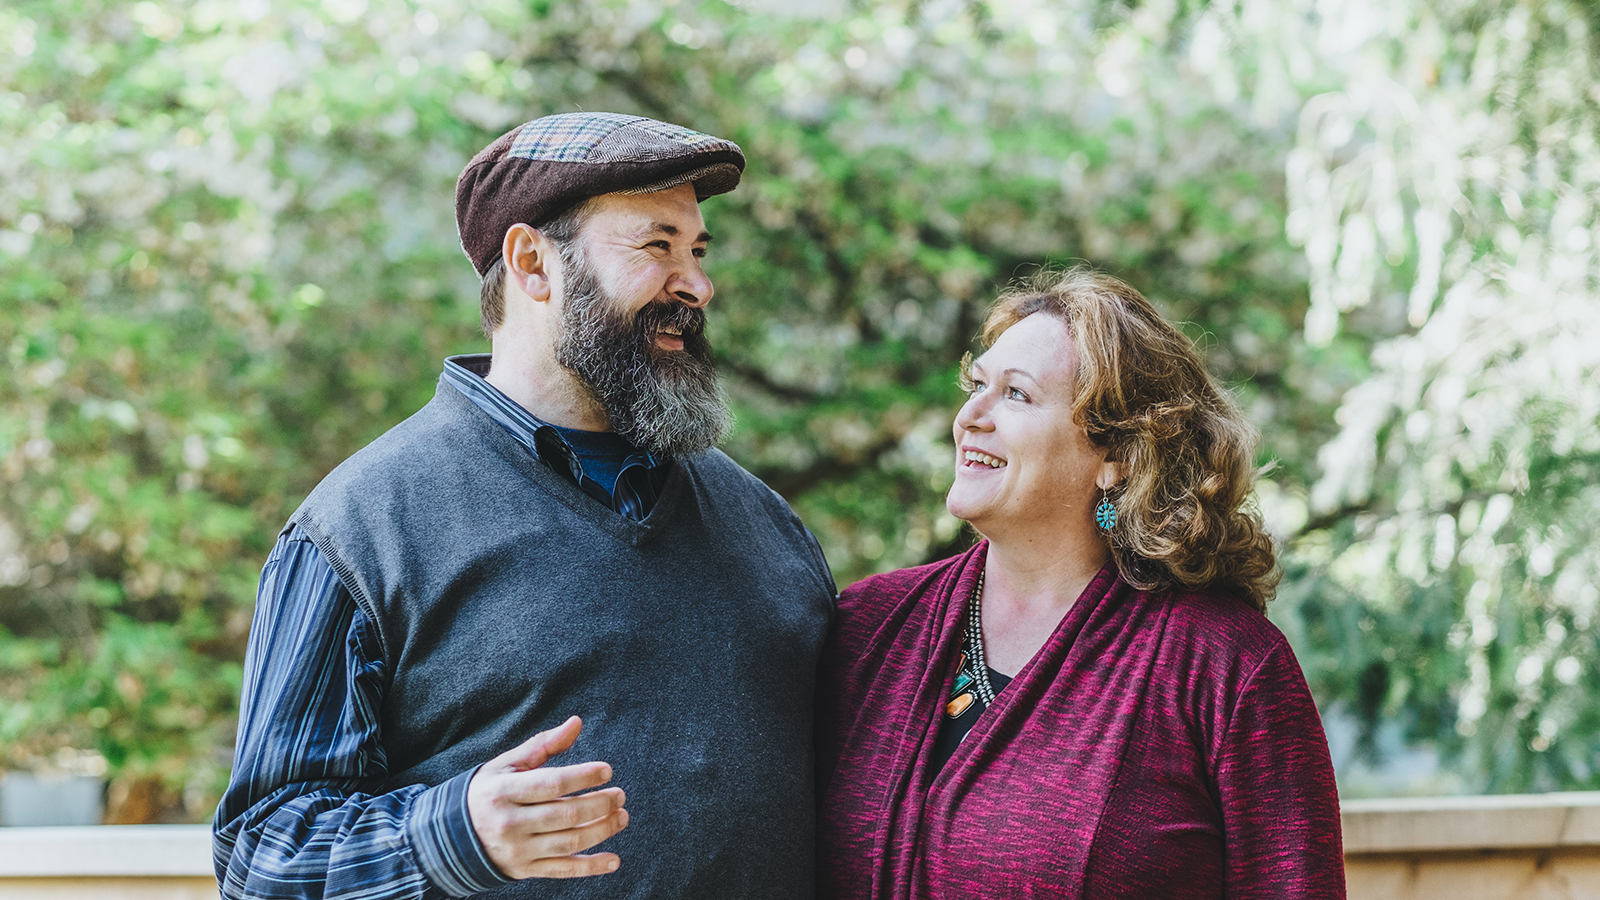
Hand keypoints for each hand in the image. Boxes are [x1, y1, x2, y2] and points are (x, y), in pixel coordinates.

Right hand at [467, 716, 628, 878]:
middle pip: (564, 815)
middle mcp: (510, 823)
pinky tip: (614, 860)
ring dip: (602, 830)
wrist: (452, 836)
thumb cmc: (488, 792)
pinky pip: (563, 870)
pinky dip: (591, 867)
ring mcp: (518, 850)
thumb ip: (543, 745)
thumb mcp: (506, 765)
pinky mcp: (525, 870)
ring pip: (569, 844)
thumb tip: (577, 723)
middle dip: (599, 805)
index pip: (550, 784)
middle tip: (620, 795)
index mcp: (504, 792)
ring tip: (622, 816)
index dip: (582, 777)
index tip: (607, 770)